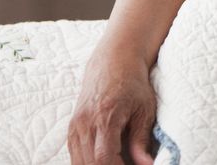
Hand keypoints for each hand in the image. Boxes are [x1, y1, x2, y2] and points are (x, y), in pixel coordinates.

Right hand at [68, 45, 156, 164]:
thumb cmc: (133, 84)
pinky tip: (105, 160)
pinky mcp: (72, 128)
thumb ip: (141, 140)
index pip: (103, 158)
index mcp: (105, 116)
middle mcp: (85, 122)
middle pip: (89, 164)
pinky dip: (88, 162)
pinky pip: (75, 156)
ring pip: (79, 162)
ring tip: (118, 161)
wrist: (113, 61)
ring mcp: (75, 125)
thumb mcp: (144, 110)